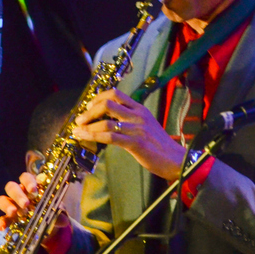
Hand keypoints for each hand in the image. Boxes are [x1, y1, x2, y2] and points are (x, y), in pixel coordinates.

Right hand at [0, 171, 68, 232]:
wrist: (49, 224)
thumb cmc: (52, 210)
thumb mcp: (58, 211)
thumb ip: (59, 214)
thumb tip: (62, 220)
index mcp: (32, 186)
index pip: (26, 177)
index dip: (28, 181)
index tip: (33, 189)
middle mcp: (20, 193)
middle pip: (12, 187)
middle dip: (18, 195)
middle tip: (26, 204)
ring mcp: (12, 204)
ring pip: (3, 200)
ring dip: (8, 206)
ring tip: (14, 213)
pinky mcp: (9, 217)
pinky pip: (2, 217)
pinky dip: (2, 222)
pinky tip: (2, 227)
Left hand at [72, 88, 187, 180]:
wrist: (176, 160)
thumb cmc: (160, 146)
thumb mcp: (147, 126)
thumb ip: (130, 120)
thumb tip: (108, 119)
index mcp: (140, 109)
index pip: (116, 94)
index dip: (98, 97)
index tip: (89, 106)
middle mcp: (138, 116)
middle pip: (108, 104)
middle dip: (89, 111)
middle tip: (80, 120)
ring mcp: (137, 129)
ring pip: (106, 121)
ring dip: (88, 126)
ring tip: (78, 131)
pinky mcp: (136, 143)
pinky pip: (110, 137)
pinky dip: (93, 136)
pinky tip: (84, 138)